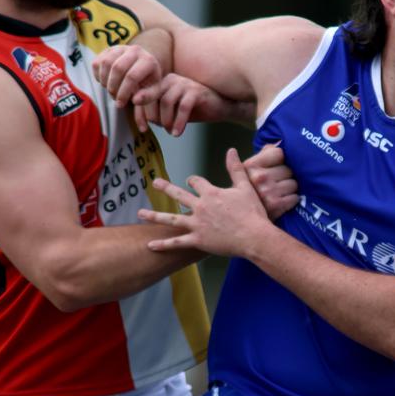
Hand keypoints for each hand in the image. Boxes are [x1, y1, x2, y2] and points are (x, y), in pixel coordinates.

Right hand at [92, 45, 161, 130]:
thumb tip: (137, 108)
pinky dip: (98, 76)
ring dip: (105, 82)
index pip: (132, 76)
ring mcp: (121, 48)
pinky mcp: (108, 49)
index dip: (124, 92)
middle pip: (117, 69)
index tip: (121, 104)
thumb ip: (146, 103)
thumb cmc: (148, 83)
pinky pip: (97, 62)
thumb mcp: (152, 93)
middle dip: (114, 87)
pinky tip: (106, 83)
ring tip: (112, 90)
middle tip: (116, 98)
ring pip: (106, 64)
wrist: (142, 67)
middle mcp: (136, 50)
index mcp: (149, 61)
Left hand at [138, 148, 270, 255]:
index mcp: (211, 193)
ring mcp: (197, 224)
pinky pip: (177, 243)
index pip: (196, 182)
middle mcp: (200, 207)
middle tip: (155, 183)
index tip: (190, 181)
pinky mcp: (198, 240)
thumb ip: (236, 168)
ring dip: (154, 216)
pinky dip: (163, 245)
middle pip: (178, 195)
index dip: (193, 181)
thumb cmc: (252, 213)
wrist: (254, 236)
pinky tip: (150, 245)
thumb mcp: (245, 187)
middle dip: (166, 188)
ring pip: (171, 219)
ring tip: (140, 213)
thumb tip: (232, 150)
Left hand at [139, 74, 256, 135]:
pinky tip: (178, 133)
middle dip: (153, 116)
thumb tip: (144, 121)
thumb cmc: (194, 109)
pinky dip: (179, 122)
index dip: (141, 113)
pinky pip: (183, 107)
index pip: (144, 95)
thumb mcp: (172, 111)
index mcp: (162, 82)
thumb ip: (158, 113)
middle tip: (158, 130)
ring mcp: (184, 83)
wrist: (220, 107)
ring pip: (166, 101)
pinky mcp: (196, 91)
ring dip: (167, 120)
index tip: (142, 129)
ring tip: (171, 132)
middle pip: (152, 96)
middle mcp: (171, 79)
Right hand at [243, 143, 298, 219]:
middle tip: (277, 183)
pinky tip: (282, 202)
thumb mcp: (249, 171)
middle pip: (288, 169)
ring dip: (289, 189)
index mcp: (251, 166)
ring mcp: (268, 192)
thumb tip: (280, 141)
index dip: (280, 160)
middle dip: (285, 176)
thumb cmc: (249, 192)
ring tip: (279, 193)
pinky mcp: (277, 205)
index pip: (279, 153)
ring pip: (294, 183)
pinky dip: (291, 200)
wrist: (244, 222)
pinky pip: (295, 197)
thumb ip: (264, 154)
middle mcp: (259, 178)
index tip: (276, 167)